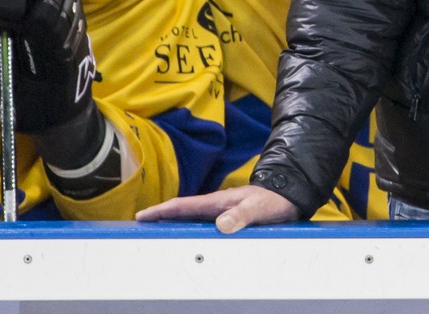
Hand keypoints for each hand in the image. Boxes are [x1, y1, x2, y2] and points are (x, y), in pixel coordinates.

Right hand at [136, 185, 299, 233]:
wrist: (288, 194)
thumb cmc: (273, 200)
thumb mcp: (258, 208)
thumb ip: (241, 216)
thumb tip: (221, 225)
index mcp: (218, 201)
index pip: (183, 205)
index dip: (161, 210)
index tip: (142, 215)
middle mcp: (216, 205)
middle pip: (182, 211)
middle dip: (160, 216)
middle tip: (140, 223)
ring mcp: (220, 210)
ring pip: (190, 217)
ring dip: (173, 221)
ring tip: (154, 230)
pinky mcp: (228, 216)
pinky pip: (202, 222)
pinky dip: (188, 226)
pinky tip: (185, 234)